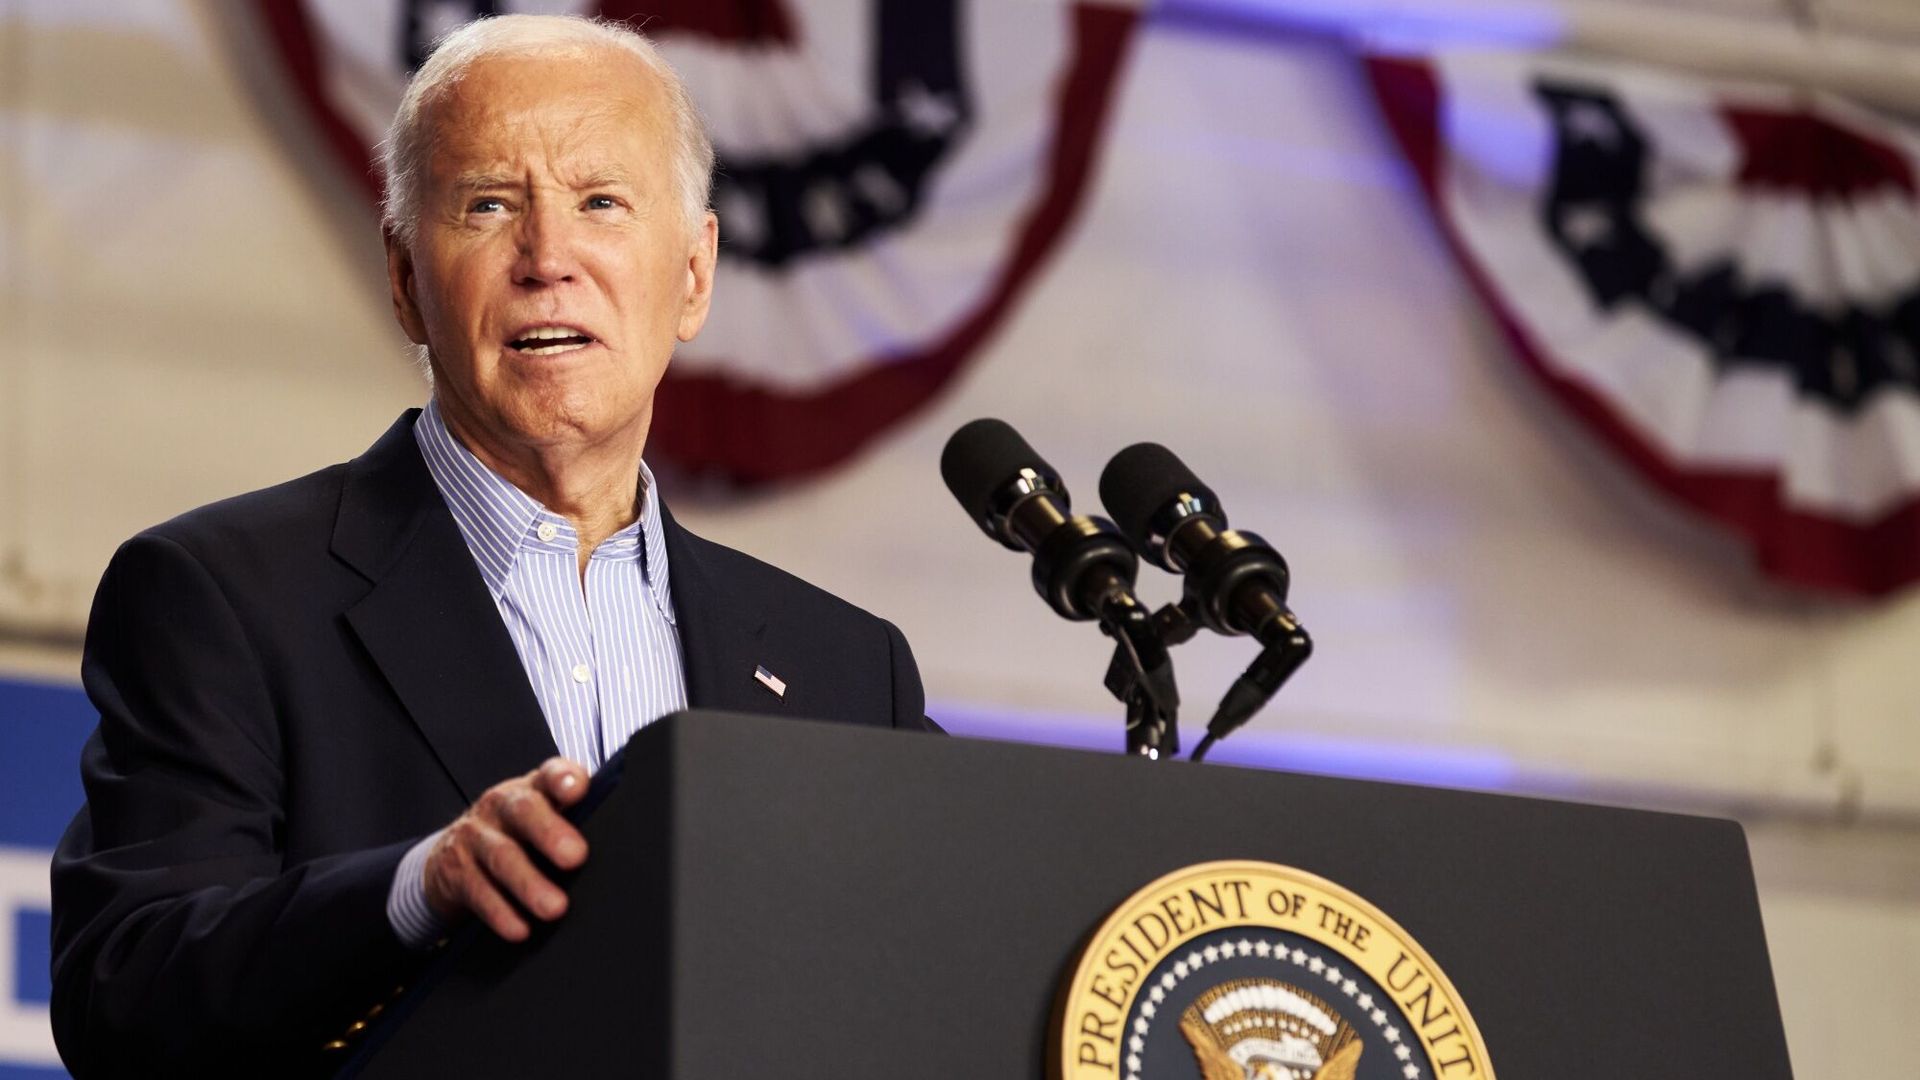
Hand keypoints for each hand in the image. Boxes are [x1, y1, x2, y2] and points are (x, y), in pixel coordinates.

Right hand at [423, 757, 590, 940]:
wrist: (449, 855)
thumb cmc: (514, 834)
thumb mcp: (540, 817)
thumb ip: (573, 820)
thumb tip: (623, 843)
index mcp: (531, 789)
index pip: (549, 775)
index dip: (562, 778)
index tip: (578, 789)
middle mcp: (500, 807)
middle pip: (523, 811)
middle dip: (549, 832)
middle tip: (575, 857)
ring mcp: (475, 837)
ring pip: (501, 857)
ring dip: (529, 884)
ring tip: (555, 908)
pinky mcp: (456, 871)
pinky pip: (478, 892)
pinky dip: (501, 913)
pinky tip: (520, 928)